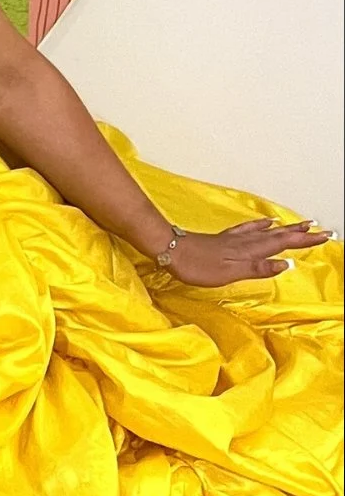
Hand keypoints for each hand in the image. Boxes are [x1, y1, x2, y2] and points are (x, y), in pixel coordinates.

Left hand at [158, 218, 333, 286]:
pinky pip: (249, 229)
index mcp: (249, 252)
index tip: (324, 236)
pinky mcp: (224, 239)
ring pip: (267, 231)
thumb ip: (258, 269)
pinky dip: (261, 225)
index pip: (283, 245)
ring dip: (285, 228)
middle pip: (278, 236)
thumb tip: (286, 265)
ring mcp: (234, 239)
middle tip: (321, 229)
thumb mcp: (230, 273)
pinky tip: (265, 222)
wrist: (170, 250)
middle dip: (301, 233)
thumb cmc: (197, 266)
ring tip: (301, 224)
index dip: (303, 241)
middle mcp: (245, 242)